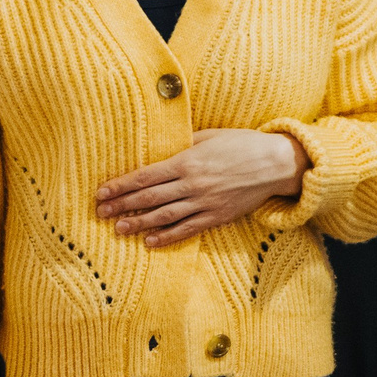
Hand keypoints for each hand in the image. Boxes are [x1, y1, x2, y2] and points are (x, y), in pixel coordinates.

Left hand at [96, 128, 310, 246]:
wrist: (276, 163)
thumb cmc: (242, 144)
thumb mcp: (209, 135)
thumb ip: (183, 144)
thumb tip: (160, 149)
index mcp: (186, 161)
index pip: (144, 176)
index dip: (120, 186)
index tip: (101, 192)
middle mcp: (192, 184)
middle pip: (148, 198)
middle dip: (122, 206)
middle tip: (100, 214)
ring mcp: (204, 203)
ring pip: (164, 217)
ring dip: (138, 224)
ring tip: (118, 230)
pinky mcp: (217, 216)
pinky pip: (187, 229)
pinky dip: (167, 237)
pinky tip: (150, 242)